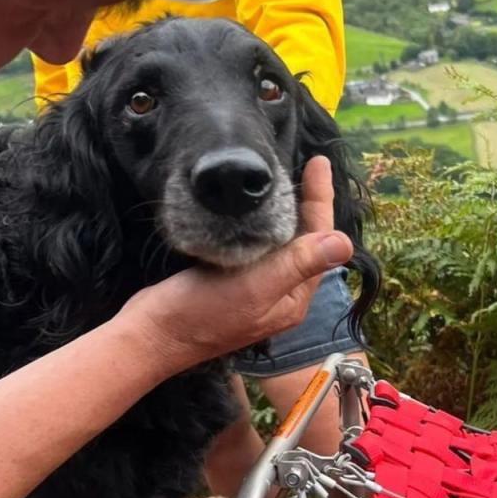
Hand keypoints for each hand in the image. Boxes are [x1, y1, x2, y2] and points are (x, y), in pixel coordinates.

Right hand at [114, 156, 351, 372]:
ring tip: (290, 178)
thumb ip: (298, 264)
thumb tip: (345, 244)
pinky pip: (257, 248)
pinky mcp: (232, 283)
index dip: (320, 200)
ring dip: (287, 211)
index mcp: (292, 297)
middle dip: (309, 203)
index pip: (318, 240)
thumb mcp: (254, 287)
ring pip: (280, 243)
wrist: (151, 335)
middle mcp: (280, 294)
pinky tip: (254, 208)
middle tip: (309, 164)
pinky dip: (260, 223)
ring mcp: (256, 289)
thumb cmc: (201, 314)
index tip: (319, 162)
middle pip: (304, 241)